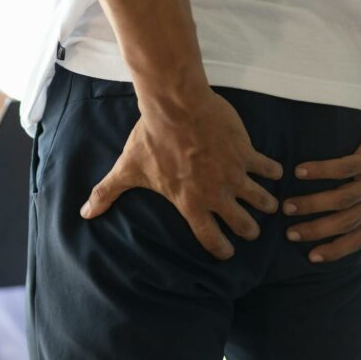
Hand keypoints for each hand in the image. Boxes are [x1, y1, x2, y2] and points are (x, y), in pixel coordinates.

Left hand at [80, 90, 283, 259]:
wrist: (176, 106)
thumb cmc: (151, 139)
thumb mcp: (127, 169)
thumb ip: (107, 193)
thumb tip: (85, 212)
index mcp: (190, 204)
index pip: (210, 238)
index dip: (221, 249)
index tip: (227, 253)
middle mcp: (216, 194)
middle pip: (242, 224)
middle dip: (249, 231)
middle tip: (252, 232)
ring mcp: (234, 174)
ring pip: (261, 199)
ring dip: (266, 204)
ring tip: (270, 206)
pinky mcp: (246, 152)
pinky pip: (267, 168)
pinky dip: (273, 172)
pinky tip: (276, 173)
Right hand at [282, 94, 360, 262]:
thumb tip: (341, 224)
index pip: (359, 237)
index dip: (336, 250)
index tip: (311, 257)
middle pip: (347, 222)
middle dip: (317, 231)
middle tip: (290, 233)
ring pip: (343, 199)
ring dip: (313, 204)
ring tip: (288, 206)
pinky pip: (344, 168)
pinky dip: (319, 171)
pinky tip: (299, 171)